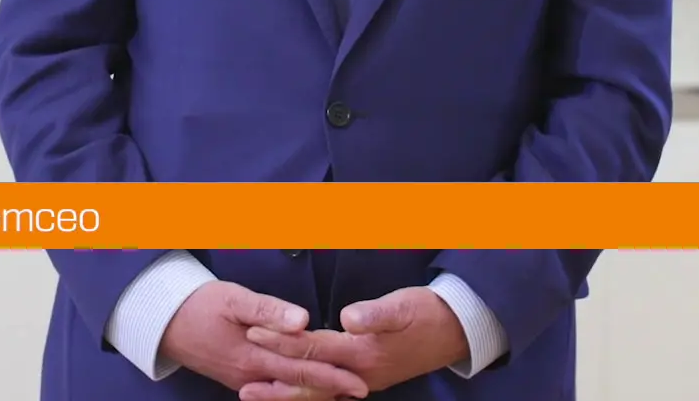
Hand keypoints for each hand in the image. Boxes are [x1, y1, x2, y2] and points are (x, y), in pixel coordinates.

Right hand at [159, 281, 369, 398]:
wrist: (164, 322)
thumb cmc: (200, 305)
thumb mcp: (234, 300)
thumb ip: (269, 311)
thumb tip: (303, 321)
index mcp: (254, 355)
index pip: (302, 369)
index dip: (332, 375)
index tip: (359, 379)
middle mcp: (251, 374)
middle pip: (298, 386)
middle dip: (331, 388)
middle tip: (361, 390)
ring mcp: (243, 379)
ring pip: (286, 391)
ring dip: (314, 393)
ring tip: (340, 393)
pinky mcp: (237, 377)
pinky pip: (272, 388)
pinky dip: (292, 391)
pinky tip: (304, 390)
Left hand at [239, 286, 467, 398]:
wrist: (455, 330)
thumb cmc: (427, 313)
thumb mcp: (403, 307)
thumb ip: (375, 314)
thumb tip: (347, 318)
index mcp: (364, 354)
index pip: (314, 348)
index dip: (283, 340)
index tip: (254, 332)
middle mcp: (360, 374)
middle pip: (310, 382)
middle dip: (276, 383)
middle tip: (243, 387)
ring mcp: (364, 380)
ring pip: (318, 392)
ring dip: (287, 394)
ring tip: (257, 396)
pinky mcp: (366, 378)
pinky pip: (329, 391)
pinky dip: (307, 392)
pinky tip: (293, 390)